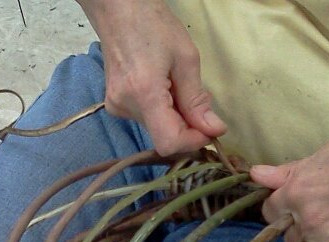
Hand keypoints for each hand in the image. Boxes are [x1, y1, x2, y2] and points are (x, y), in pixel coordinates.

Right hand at [78, 0, 226, 154]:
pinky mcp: (115, 105)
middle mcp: (126, 107)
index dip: (192, 141)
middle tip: (197, 100)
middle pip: (163, 136)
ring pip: (156, 128)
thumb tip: (214, 130)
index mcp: (144, 93)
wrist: (118, 10)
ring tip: (176, 85)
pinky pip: (146, 119)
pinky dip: (162, 111)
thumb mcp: (186, 58)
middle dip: (187, 126)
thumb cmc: (153, 25)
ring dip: (175, 117)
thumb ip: (197, 99)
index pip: (169, 142)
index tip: (209, 129)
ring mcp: (117, 108)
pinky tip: (163, 87)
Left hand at [252, 117, 328, 241]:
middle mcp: (307, 221)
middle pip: (286, 237)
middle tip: (325, 217)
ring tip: (328, 240)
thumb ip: (292, 170)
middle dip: (299, 229)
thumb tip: (256, 174)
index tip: (297, 206)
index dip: (283, 208)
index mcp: (298, 190)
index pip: (270, 211)